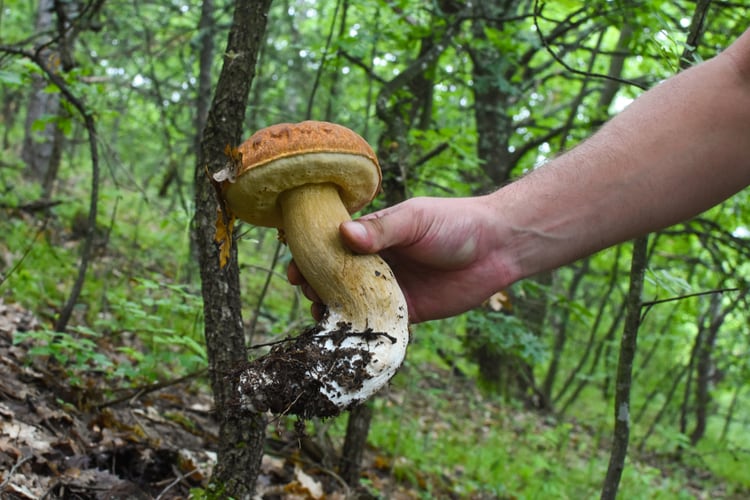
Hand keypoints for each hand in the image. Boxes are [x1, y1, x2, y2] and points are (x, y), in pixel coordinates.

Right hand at [287, 195, 515, 322]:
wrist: (497, 247)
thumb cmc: (454, 223)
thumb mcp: (416, 219)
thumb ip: (383, 229)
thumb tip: (343, 233)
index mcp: (373, 236)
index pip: (332, 247)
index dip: (310, 258)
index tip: (295, 270)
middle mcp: (377, 264)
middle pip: (337, 280)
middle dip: (319, 289)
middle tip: (311, 297)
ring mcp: (392, 290)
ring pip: (355, 306)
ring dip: (338, 315)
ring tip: (326, 322)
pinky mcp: (410, 313)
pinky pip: (383, 328)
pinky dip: (368, 336)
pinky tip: (354, 343)